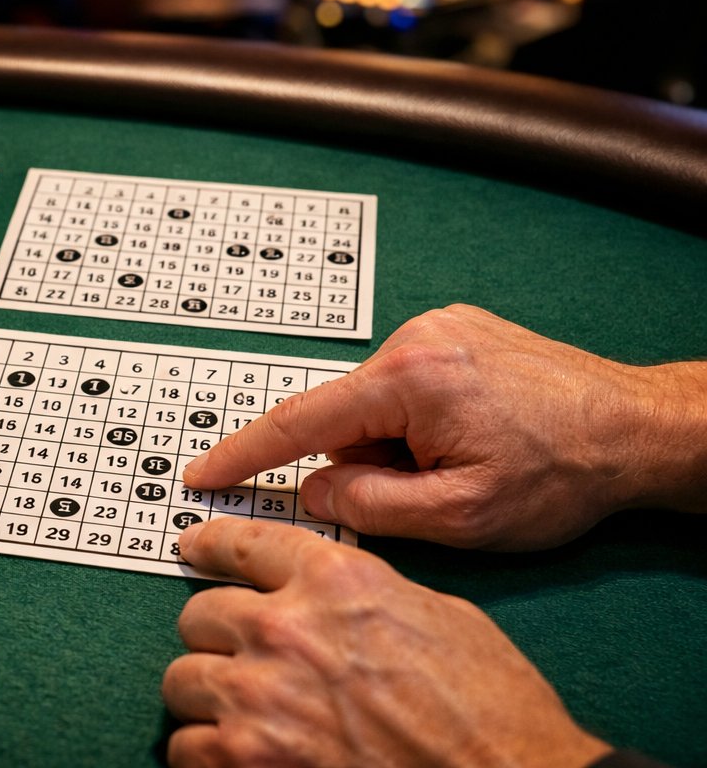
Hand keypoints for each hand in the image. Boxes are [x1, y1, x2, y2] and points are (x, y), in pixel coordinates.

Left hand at [163, 518, 610, 767]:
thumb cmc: (494, 712)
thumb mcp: (439, 617)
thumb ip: (367, 594)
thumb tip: (328, 598)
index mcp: (336, 580)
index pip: (243, 543)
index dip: (211, 546)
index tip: (195, 550)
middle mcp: (286, 628)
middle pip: (201, 613)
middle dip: (220, 638)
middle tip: (243, 659)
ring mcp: (260, 696)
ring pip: (182, 679)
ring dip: (210, 698)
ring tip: (244, 714)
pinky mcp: (247, 759)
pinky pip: (187, 745)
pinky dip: (207, 753)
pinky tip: (239, 755)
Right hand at [182, 304, 706, 549]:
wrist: (641, 429)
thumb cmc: (565, 473)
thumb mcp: (461, 517)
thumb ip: (370, 507)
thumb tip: (313, 491)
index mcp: (410, 378)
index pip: (300, 421)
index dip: (244, 454)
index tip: (203, 475)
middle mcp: (415, 336)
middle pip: (345, 416)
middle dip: (366, 463)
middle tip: (430, 494)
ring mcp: (438, 326)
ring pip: (375, 404)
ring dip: (396, 445)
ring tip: (465, 465)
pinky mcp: (457, 329)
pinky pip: (405, 385)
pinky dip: (415, 422)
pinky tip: (470, 440)